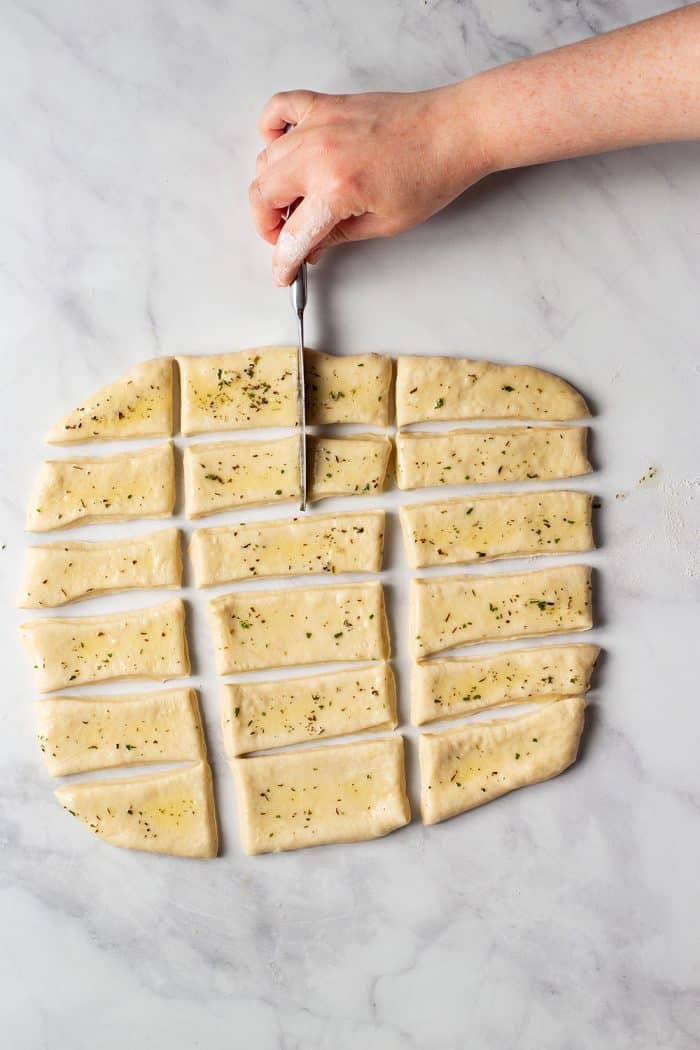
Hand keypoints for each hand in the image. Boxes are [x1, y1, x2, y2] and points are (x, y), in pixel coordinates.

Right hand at [249, 85, 490, 284]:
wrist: (455, 131)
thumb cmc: (432, 173)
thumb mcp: (385, 223)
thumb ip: (338, 236)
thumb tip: (312, 246)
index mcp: (336, 190)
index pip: (291, 236)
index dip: (283, 262)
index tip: (283, 273)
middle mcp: (320, 155)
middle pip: (262, 194)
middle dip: (266, 225)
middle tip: (286, 237)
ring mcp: (320, 125)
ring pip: (266, 158)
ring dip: (270, 187)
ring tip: (293, 202)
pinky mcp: (327, 105)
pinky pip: (278, 108)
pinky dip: (270, 129)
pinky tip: (282, 148)